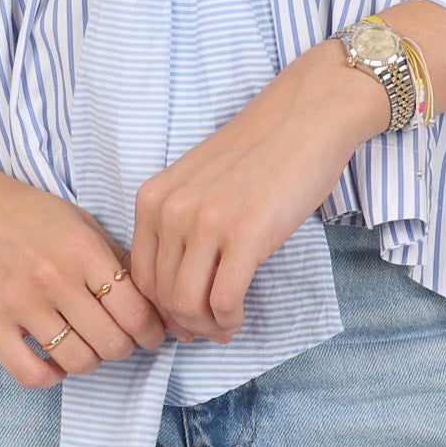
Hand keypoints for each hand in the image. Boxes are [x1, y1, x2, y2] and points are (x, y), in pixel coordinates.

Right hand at [0, 119, 170, 389]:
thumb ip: (109, 255)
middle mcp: (55, 277)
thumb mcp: (74, 218)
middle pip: (113, 342)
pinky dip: (51, 375)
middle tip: (118, 341)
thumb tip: (147, 297)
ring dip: (89, 361)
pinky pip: (33, 375)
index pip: (137, 310)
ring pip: (78, 362)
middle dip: (125, 347)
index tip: (151, 334)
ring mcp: (19, 303)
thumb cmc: (17, 207)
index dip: (152, 330)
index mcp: (82, 248)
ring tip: (84, 346)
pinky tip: (51, 359)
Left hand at [130, 40, 389, 342]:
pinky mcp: (245, 234)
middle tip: (209, 329)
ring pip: (188, 305)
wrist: (306, 117)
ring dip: (207, 326)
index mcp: (153, 197)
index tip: (184, 317)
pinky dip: (229, 319)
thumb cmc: (260, 151)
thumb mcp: (198, 183)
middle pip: (162, 296)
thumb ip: (181, 226)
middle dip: (185, 322)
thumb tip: (178, 291)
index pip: (139, 276)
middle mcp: (171, 210)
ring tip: (225, 325)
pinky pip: (225, 301)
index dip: (160, 308)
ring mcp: (206, 222)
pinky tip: (239, 315)